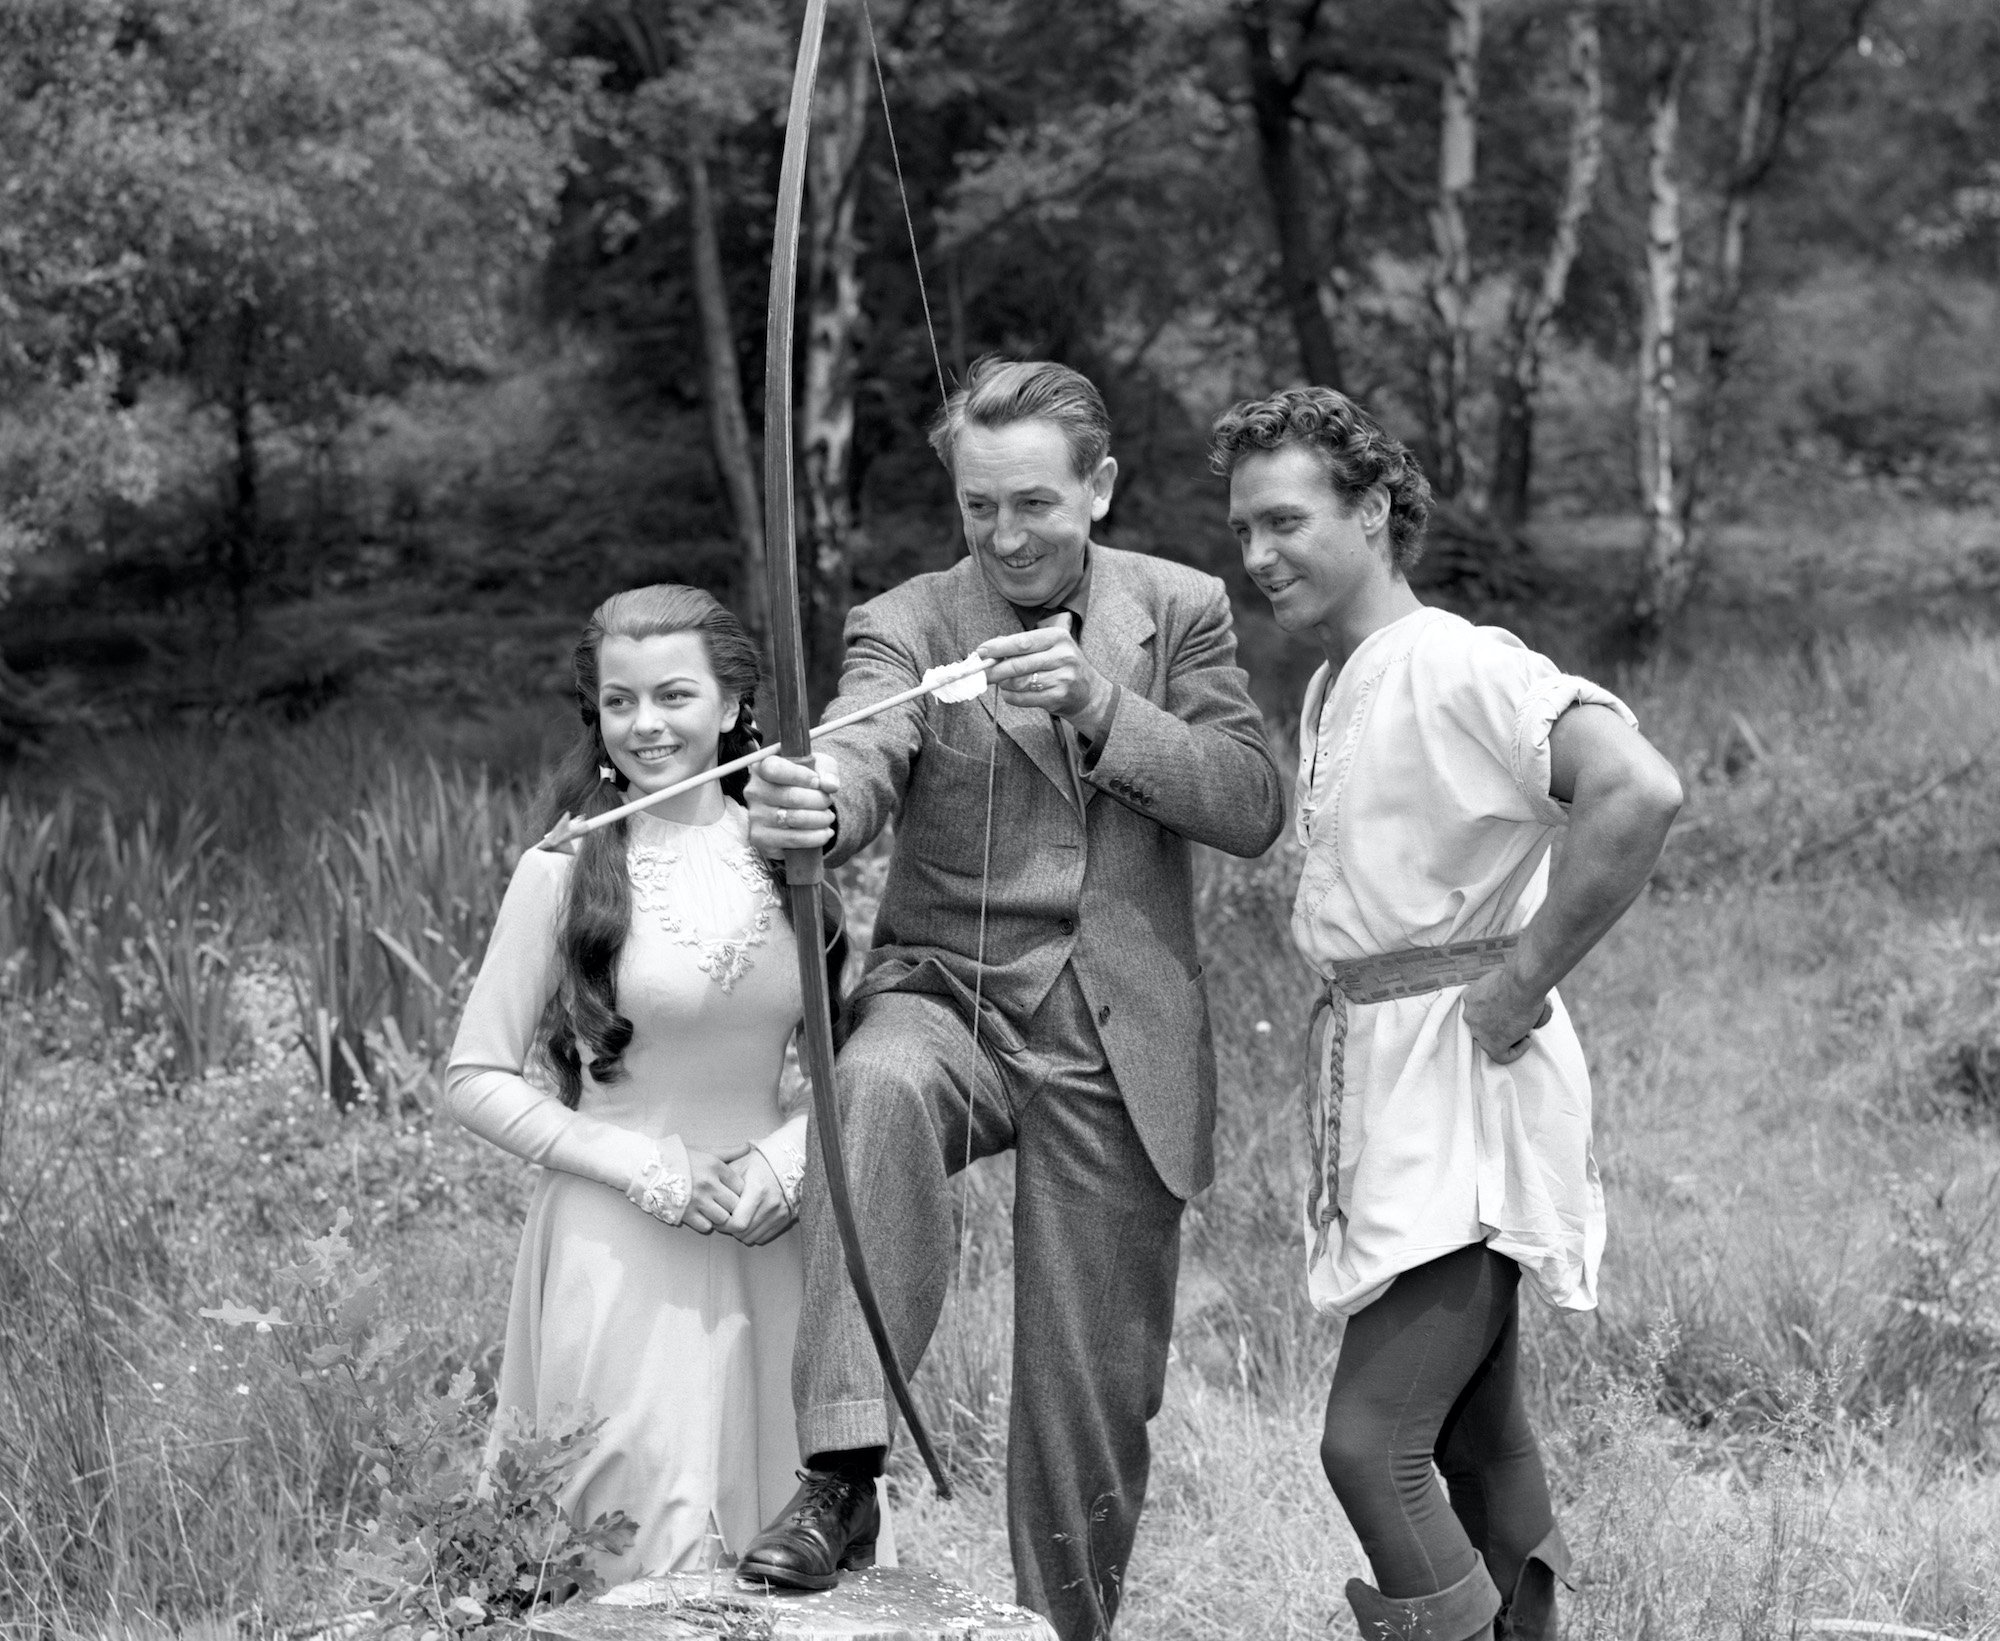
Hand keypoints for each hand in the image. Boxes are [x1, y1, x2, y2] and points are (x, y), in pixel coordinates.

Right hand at [681, 1145, 745, 1234]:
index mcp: (716, 1167)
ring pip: (723, 1218)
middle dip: (732, 1206)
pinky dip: (706, 1223)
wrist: (650, 1167)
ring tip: (714, 1210)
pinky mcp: (685, 1214)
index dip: (739, 1191)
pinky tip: (702, 1215)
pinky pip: (706, 1226)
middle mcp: (709, 1184)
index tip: (734, 1191)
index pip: (741, 1186)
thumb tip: (749, 1147)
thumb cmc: (681, 1158)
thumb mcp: (706, 1151)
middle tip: (726, 1204)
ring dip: (720, 1216)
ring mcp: (697, 1200)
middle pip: (734, 1204)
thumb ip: (730, 1152)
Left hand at [719, 1146, 796, 1246]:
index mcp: (757, 1191)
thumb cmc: (760, 1163)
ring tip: (738, 1217)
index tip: (719, 1216)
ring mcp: (779, 1214)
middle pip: (743, 1233)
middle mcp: (770, 1205)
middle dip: (730, 1228)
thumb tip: (710, 1199)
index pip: (737, 1223)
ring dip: (741, 1232)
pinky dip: (753, 1233)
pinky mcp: (785, 1219)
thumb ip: (724, 1182)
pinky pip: (763, 1237)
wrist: (788, 1162)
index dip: (723, 1224)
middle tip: (726, 1217)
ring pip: (752, 1237)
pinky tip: (750, 1220)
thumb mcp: (740, 1166)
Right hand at [745, 751, 840, 855]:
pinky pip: (794, 839)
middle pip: (792, 796)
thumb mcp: (819, 767)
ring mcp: (755, 816)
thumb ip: (827, 770)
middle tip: (828, 802)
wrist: (796, 812)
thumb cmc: (806, 783)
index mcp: (762, 768)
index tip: (818, 782)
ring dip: (821, 819)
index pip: (775, 769)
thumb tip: (830, 785)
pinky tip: (825, 833)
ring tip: (829, 817)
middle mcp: (754, 792)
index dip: (801, 776)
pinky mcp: (760, 838)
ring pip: (796, 819)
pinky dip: (816, 837)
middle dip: (819, 800)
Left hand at [977, 628, 1114, 739]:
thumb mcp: (1049, 647)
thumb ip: (1022, 645)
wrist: (1089, 692)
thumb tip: (990, 649)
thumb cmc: (1062, 666)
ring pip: (1020, 682)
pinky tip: (1010, 693)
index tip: (981, 652)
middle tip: (980, 672)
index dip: (998, 648)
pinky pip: (1025, 698)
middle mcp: (1062, 656)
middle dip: (995, 669)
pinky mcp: (1058, 696)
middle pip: (1018, 664)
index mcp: (1058, 637)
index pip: (1022, 642)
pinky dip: (1012, 697)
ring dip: (1004, 684)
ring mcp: (1062, 677)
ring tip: (1000, 682)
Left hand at [1462, 966, 1555, 1065]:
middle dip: (1498, 1026)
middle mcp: (1470, 1015)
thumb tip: (1510, 998)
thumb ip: (1496, 992)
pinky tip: (1526, 1042)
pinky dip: (1515, 1052)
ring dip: (1506, 1038)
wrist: (1521, 985)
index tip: (1506, 1011)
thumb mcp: (1497, 980)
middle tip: (1515, 1022)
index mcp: (1469, 998)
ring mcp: (1479, 1032)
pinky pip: (1502, 1056)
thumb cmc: (1515, 979)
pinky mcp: (1493, 1045)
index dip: (1492, 1013)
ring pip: (1490, 1041)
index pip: (1477, 1011)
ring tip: (1523, 1031)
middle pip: (1482, 1026)